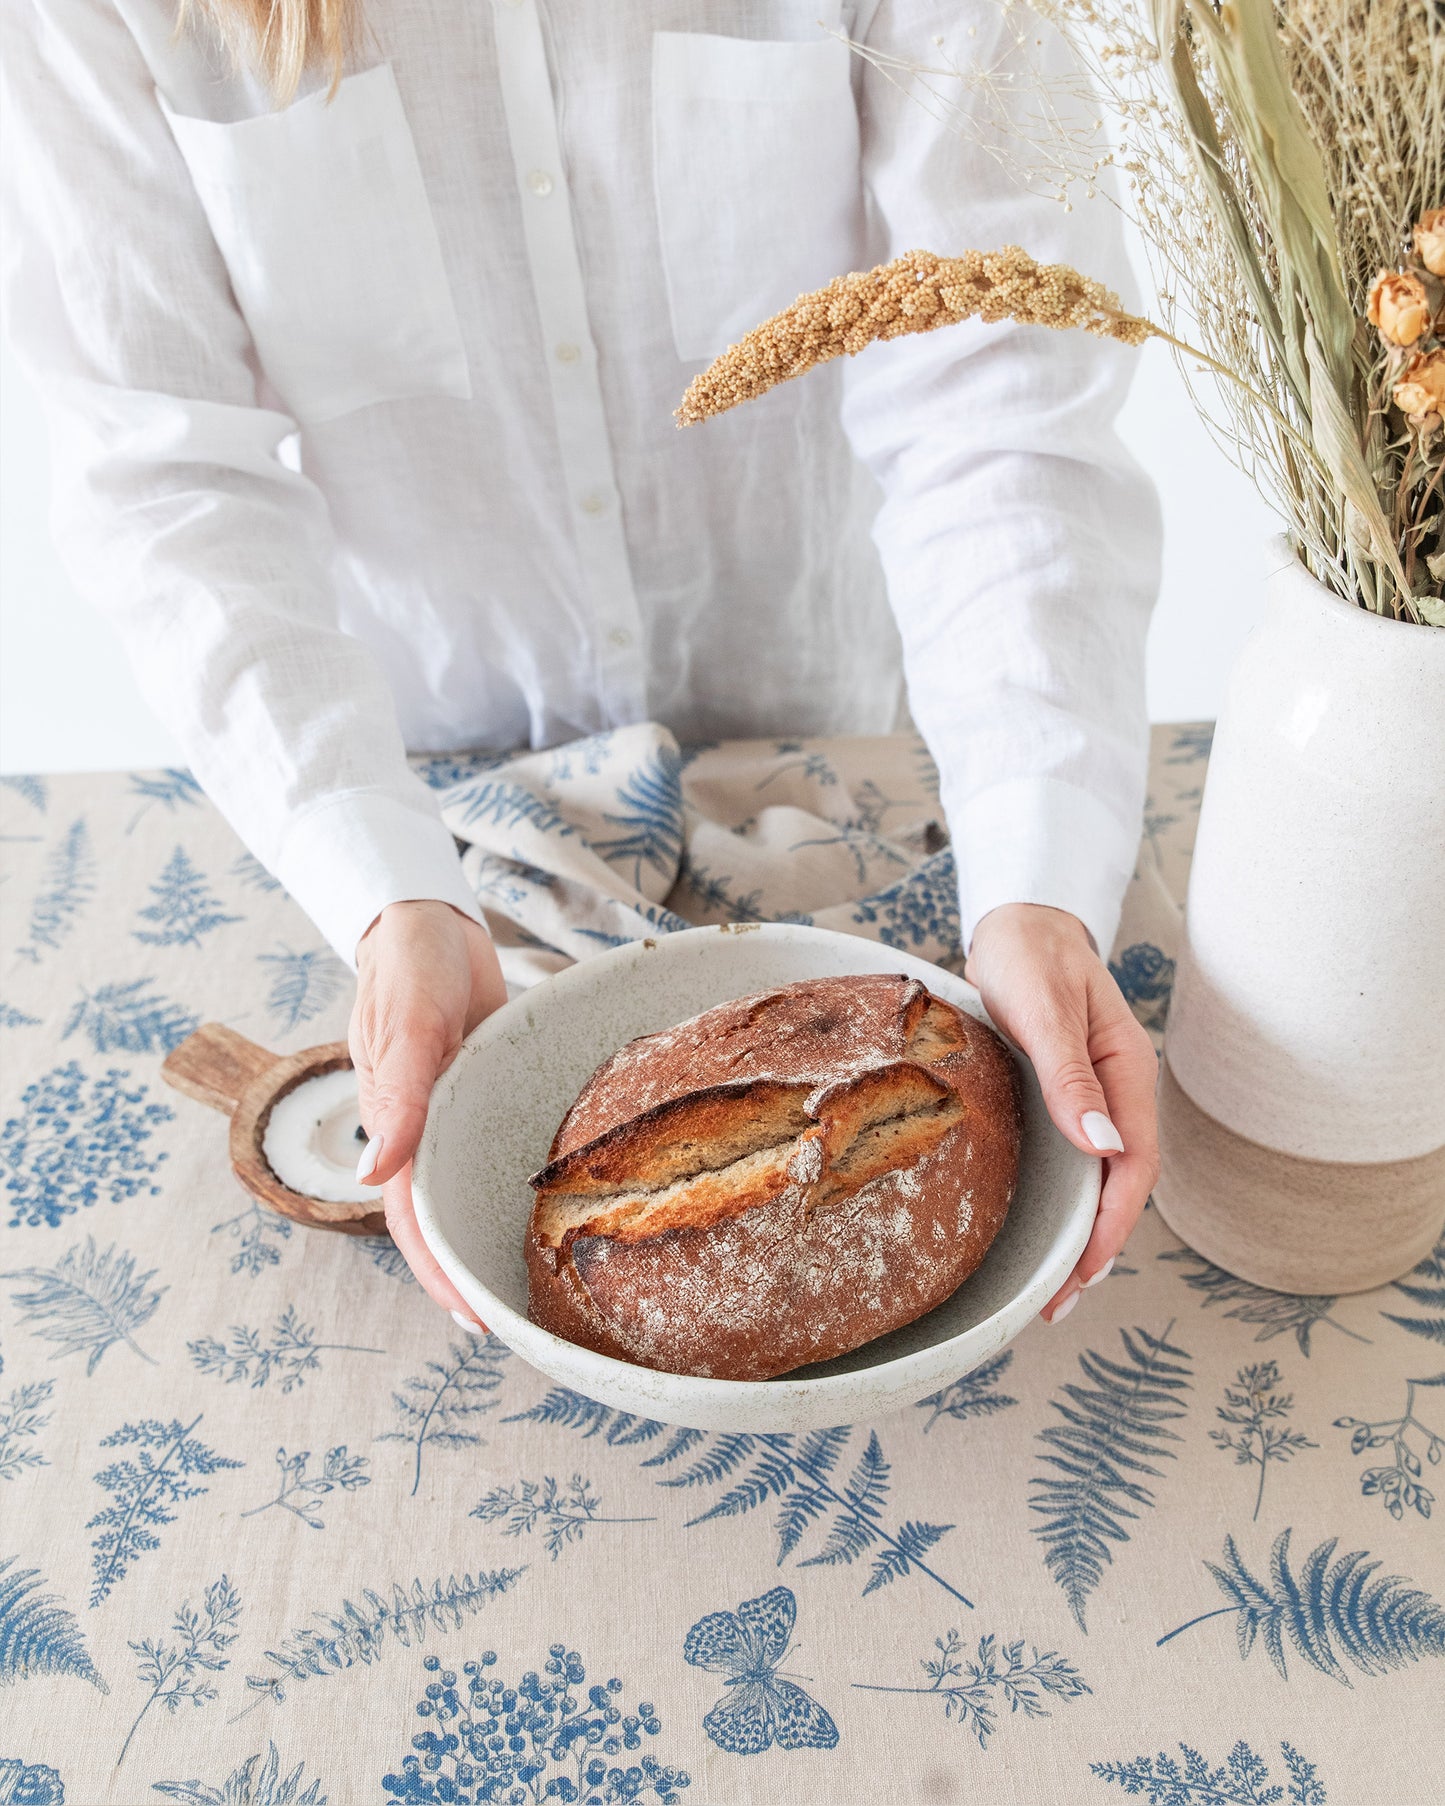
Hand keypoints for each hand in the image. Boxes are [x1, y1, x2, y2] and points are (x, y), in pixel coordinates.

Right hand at [350, 900, 508, 1325]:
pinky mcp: (489, 1094)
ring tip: (544, 1285)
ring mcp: (459, 1116)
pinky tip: (560, 1206)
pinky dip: (519, 1186)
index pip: (418, 1220)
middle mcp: (428, 1133)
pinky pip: (501, 1151)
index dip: (442, 1274)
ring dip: (496, 1236)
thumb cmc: (409, 967)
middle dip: (475, 1273)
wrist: (428, 925)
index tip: (476, 1323)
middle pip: (448, 1217)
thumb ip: (395, 1091)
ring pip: (474, 1191)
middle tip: (524, 1325)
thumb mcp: (404, 1021)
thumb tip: (373, 1173)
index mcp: (399, 1127)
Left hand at [963, 902, 1159, 1324]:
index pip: (1133, 1167)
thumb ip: (1069, 1074)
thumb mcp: (1043, 1009)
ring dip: (1081, 1232)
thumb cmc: (1030, 955)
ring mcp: (1097, 1096)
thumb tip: (1102, 1147)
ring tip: (1048, 1286)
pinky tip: (1038, 1227)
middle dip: (1095, 1247)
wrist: (1019, 922)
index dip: (1111, 1225)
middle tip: (1056, 1303)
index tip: (1081, 1272)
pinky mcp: (1068, 1097)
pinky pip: (1077, 1160)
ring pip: (1101, 1179)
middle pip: (1122, 1186)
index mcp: (1127, 1072)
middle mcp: (1119, 1091)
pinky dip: (1064, 1200)